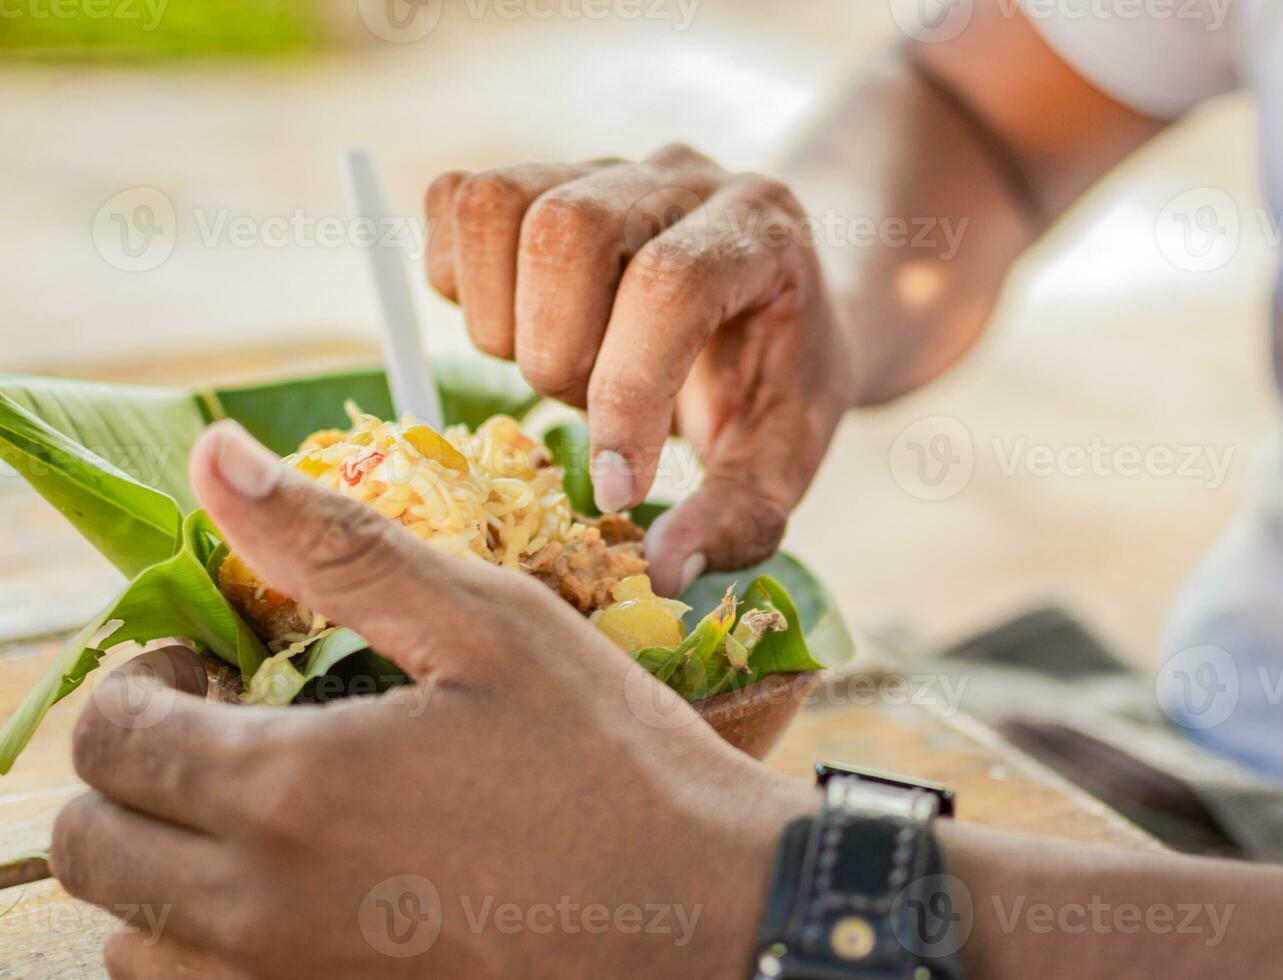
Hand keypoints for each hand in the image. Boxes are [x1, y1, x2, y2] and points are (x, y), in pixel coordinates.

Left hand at [50, 422, 812, 979]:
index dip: (143, 679)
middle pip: (92, 847)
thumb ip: (335, 545)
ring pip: (131, 937)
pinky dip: (207, 939)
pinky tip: (301, 884)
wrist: (699, 913)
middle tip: (227, 728)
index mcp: (288, 789)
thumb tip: (214, 457)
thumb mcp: (487, 623)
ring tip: (258, 810)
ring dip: (161, 862)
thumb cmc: (609, 760)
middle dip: (133, 769)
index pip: (111, 738)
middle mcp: (262, 908)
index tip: (213, 662)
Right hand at [425, 144, 856, 594]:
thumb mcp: (783, 457)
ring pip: (498, 206)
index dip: (626, 389)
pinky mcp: (542, 172)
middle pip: (568, 230)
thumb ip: (737, 517)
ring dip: (504, 319)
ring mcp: (605, 165)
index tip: (615, 487)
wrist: (778, 300)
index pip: (670, 283)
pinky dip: (462, 278)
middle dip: (557, 356)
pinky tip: (518, 326)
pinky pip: (459, 199)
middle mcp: (681, 177)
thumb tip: (661, 573)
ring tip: (562, 368)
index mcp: (760, 233)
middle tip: (590, 411)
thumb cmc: (779, 382)